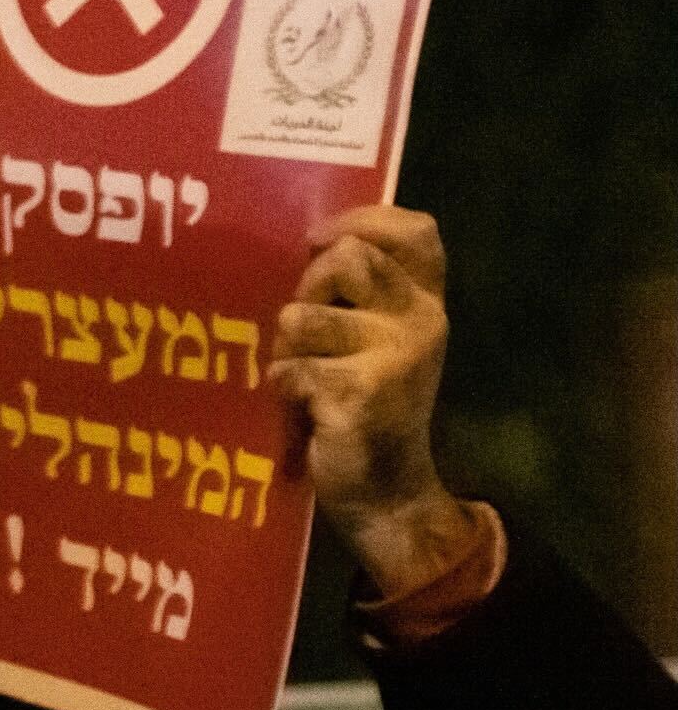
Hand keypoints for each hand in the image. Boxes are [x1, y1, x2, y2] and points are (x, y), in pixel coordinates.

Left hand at [271, 204, 478, 594]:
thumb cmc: (365, 407)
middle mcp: (423, 319)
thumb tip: (313, 244)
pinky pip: (289, 368)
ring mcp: (396, 353)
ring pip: (302, 316)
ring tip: (304, 378)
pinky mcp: (360, 391)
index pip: (416, 230)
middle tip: (305, 334)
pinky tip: (303, 409)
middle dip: (307, 289)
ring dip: (287, 347)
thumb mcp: (374, 341)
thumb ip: (358, 295)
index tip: (318, 238)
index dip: (363, 219)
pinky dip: (282, 388)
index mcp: (427, 301)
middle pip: (346, 258)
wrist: (385, 490)